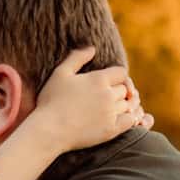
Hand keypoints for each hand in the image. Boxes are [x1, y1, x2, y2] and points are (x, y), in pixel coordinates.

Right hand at [30, 47, 151, 151]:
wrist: (49, 130)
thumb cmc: (51, 101)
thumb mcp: (60, 73)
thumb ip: (77, 58)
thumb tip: (92, 48)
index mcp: (98, 79)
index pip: (121, 73)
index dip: (117, 77)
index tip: (109, 83)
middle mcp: (108, 94)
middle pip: (124, 89)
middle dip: (118, 92)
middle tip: (108, 97)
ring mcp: (111, 113)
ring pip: (128, 105)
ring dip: (123, 105)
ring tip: (111, 109)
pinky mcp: (111, 129)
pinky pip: (130, 120)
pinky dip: (129, 118)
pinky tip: (118, 119)